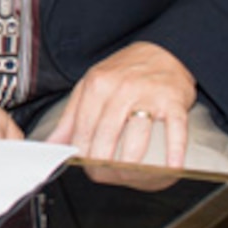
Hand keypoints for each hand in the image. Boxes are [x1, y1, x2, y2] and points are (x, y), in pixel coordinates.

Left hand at [47, 42, 198, 166]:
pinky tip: (171, 166)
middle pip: (106, 137)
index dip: (82, 154)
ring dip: (131, 165)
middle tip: (103, 176)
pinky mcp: (173, 100)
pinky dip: (174, 150)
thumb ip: (70, 117)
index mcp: (97, 85)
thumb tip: (52, 144)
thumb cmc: (125, 71)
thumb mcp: (90, 86)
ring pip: (136, 137)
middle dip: (102, 164)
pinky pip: (174, 129)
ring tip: (127, 177)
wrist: (163, 50)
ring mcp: (148, 95)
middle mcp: (121, 89)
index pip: (83, 129)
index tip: (83, 167)